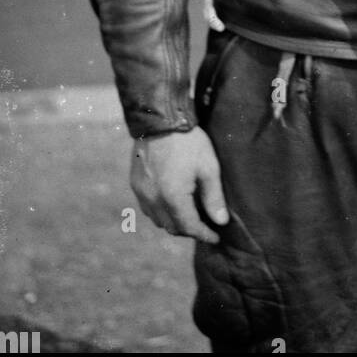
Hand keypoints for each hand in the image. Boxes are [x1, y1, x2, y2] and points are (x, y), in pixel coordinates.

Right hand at [130, 127, 229, 243]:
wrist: (160, 120)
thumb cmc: (188, 142)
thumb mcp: (208, 167)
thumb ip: (214, 197)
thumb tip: (221, 221)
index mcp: (173, 198)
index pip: (189, 227)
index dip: (204, 234)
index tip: (216, 237)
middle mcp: (153, 200)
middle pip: (172, 227)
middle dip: (190, 230)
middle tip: (205, 225)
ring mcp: (141, 193)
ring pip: (158, 220)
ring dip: (174, 222)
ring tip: (190, 214)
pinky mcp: (135, 184)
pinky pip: (148, 208)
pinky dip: (161, 211)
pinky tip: (172, 202)